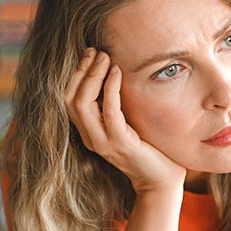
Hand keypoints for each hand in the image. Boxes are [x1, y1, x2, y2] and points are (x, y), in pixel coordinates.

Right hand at [65, 49, 185, 193]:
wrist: (161, 180)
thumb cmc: (149, 149)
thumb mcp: (127, 123)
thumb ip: (116, 104)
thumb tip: (116, 70)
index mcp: (89, 132)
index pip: (69, 99)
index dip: (76, 74)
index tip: (89, 53)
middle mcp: (91, 138)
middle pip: (70, 98)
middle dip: (81, 71)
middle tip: (95, 50)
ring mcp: (103, 142)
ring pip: (82, 104)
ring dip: (93, 76)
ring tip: (105, 57)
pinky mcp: (120, 144)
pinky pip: (109, 111)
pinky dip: (111, 89)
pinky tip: (117, 72)